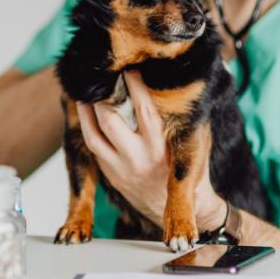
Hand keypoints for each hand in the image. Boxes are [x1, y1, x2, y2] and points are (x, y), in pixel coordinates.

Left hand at [76, 71, 224, 230]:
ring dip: (86, 110)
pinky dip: (86, 126)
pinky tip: (86, 110)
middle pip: (110, 121)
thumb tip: (175, 83)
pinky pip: (92, 146)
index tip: (129, 69)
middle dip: (104, 97)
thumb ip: (182, 119)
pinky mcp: (110, 174)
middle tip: (102, 78)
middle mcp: (139, 158)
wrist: (184, 209)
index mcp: (161, 148)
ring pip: (94, 134)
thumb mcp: (194, 144)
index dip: (134, 86)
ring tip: (85, 92)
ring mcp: (120, 168)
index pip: (144, 110)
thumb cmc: (191, 169)